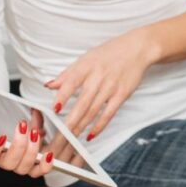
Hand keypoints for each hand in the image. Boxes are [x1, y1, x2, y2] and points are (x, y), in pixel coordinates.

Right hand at [0, 111, 53, 177]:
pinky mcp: (31, 161)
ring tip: (35, 132)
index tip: (1, 136)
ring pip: (25, 167)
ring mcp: (16, 163)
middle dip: (19, 148)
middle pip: (9, 164)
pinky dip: (46, 165)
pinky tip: (50, 153)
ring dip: (32, 151)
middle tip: (23, 128)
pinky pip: (39, 170)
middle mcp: (0, 161)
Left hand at [46, 29, 155, 143]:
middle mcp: (98, 77)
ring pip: (93, 110)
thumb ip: (67, 74)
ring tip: (71, 138)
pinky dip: (99, 126)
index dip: (62, 96)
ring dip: (81, 126)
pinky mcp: (122, 94)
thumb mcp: (86, 59)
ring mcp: (111, 87)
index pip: (71, 82)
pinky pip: (108, 113)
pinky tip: (91, 135)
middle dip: (71, 120)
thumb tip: (49, 85)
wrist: (136, 49)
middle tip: (60, 134)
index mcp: (86, 66)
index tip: (54, 109)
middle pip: (82, 102)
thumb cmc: (109, 53)